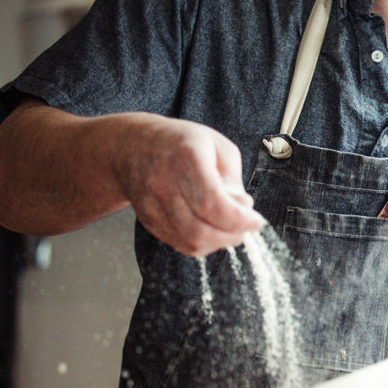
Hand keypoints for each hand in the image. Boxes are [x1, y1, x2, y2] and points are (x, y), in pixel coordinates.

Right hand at [111, 114, 264, 255]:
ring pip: (191, 242)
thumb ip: (232, 178)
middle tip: (246, 226)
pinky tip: (214, 231)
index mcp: (186, 159)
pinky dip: (204, 244)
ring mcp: (153, 206)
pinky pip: (181, 244)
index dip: (238, 219)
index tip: (256, 221)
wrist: (131, 147)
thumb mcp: (217, 145)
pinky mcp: (150, 221)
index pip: (212, 203)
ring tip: (232, 228)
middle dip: (233, 235)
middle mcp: (164, 185)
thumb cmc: (180, 142)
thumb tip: (242, 207)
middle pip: (201, 229)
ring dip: (220, 242)